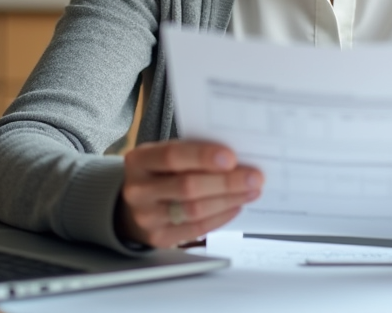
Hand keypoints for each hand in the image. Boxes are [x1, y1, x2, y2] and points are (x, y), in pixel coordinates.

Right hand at [116, 140, 263, 247]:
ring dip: (228, 200)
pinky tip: (236, 206)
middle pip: (187, 186)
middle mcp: (138, 190)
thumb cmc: (161, 173)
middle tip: (254, 177)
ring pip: (194, 210)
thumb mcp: (166, 156)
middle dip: (226, 182)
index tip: (232, 158)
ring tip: (250, 191)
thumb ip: (193, 154)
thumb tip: (235, 158)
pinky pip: (196, 228)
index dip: (203, 157)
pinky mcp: (159, 237)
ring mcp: (147, 217)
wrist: (137, 205)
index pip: (172, 156)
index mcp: (140, 160)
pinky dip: (220, 217)